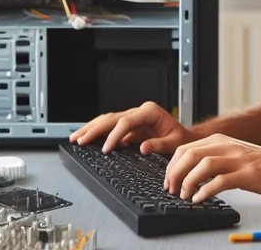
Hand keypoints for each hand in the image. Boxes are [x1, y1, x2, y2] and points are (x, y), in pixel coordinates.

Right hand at [68, 101, 197, 154]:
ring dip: (91, 129)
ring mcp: (133, 117)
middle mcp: (140, 111)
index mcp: (150, 112)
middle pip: (112, 118)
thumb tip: (143, 147)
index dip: (114, 135)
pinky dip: (97, 132)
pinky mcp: (130, 125)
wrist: (185, 137)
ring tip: (76, 138)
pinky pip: (110, 127)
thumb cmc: (181, 139)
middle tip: (79, 140)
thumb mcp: (175, 143)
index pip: (126, 121)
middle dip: (94, 129)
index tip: (106, 149)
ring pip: (107, 120)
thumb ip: (159, 145)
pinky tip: (86, 137)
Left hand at [163, 133, 260, 203]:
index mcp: (223, 142)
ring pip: (202, 165)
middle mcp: (228, 147)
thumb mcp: (239, 156)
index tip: (169, 180)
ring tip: (184, 195)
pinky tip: (201, 199)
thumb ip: (219, 160)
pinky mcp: (248, 175)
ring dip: (188, 182)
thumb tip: (195, 173)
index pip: (187, 148)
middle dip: (175, 173)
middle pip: (190, 154)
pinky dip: (205, 191)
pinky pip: (220, 181)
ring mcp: (238, 160)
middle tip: (171, 189)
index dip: (173, 165)